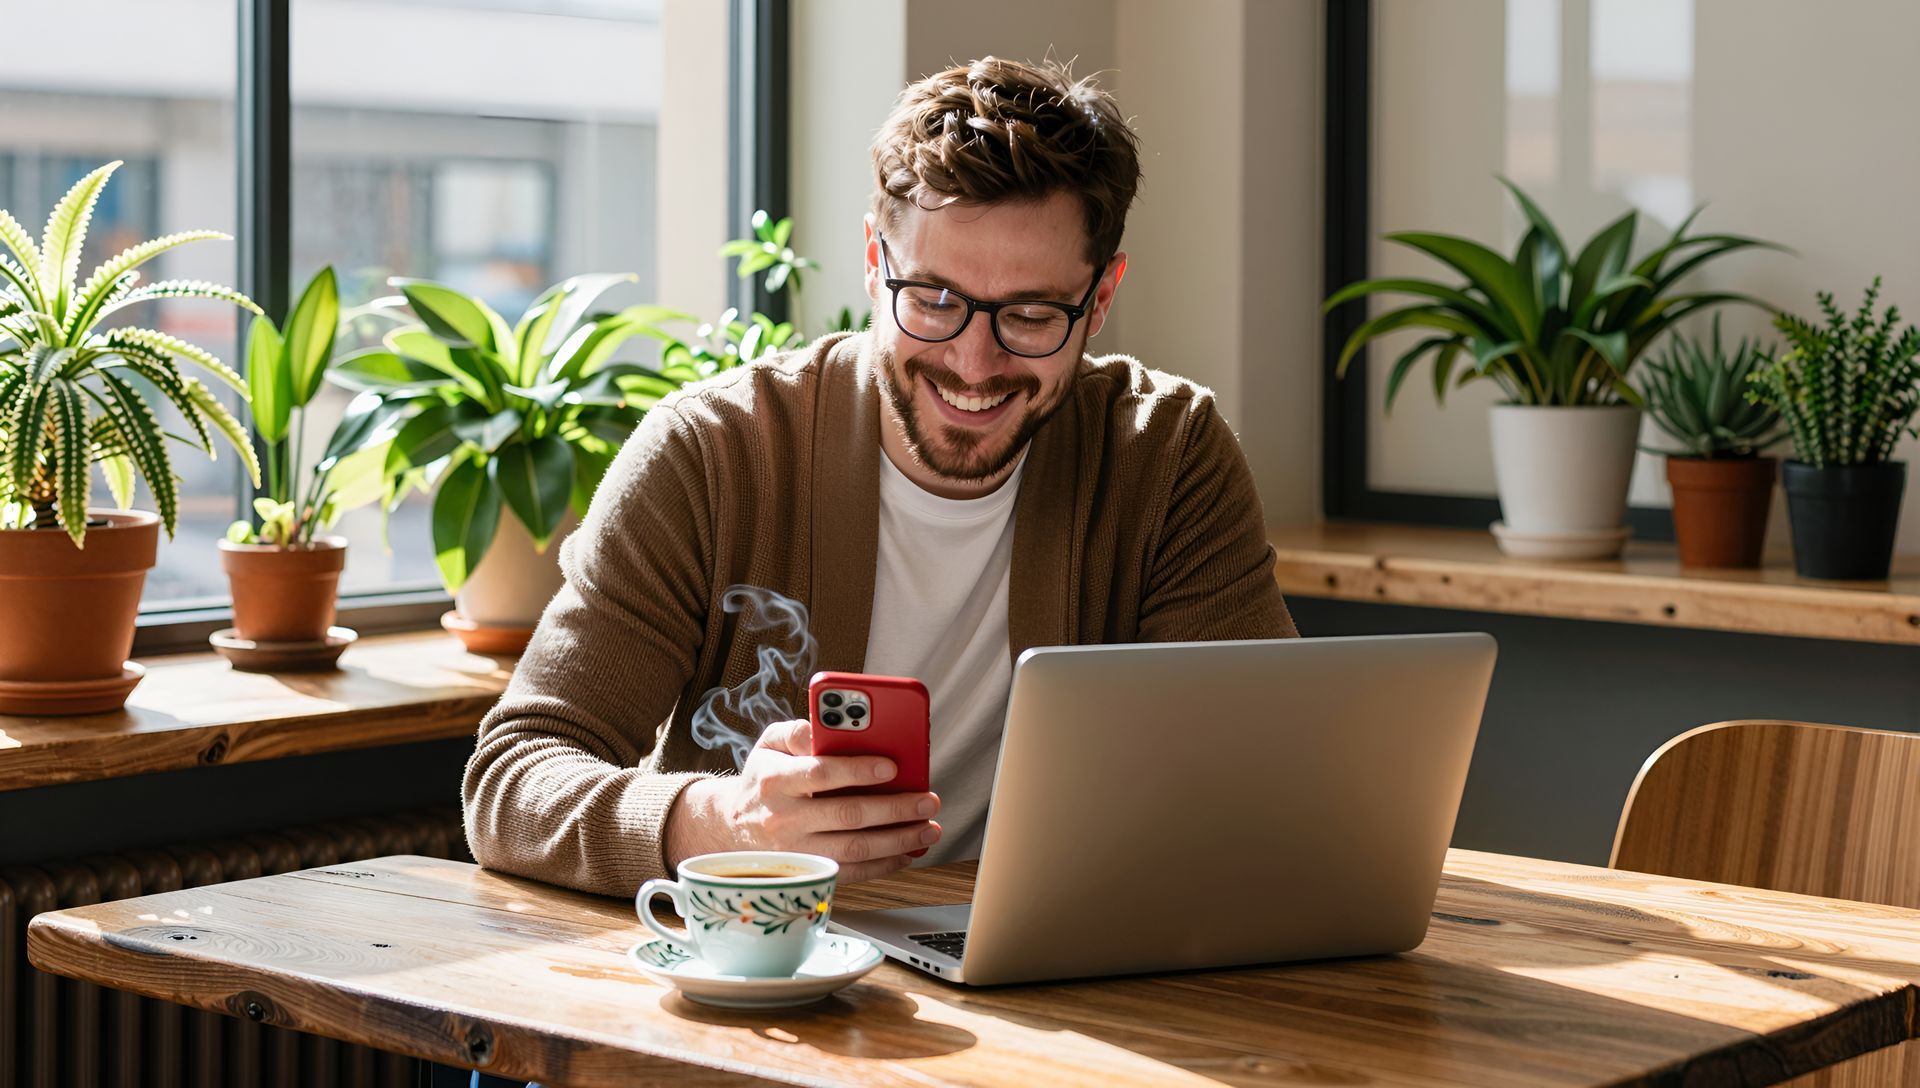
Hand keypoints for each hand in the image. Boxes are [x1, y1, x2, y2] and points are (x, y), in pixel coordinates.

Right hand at [665, 719, 940, 882]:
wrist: (732, 825)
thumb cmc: (764, 776)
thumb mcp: (769, 744)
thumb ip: (798, 731)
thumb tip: (826, 728)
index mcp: (775, 780)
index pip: (821, 774)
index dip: (858, 771)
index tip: (893, 766)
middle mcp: (784, 818)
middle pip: (847, 816)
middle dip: (894, 809)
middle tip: (927, 800)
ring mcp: (796, 851)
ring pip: (855, 849)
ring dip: (899, 841)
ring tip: (930, 829)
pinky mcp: (807, 872)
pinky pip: (852, 872)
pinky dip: (885, 865)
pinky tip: (909, 852)